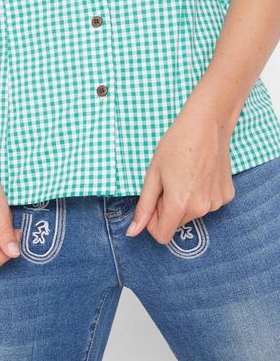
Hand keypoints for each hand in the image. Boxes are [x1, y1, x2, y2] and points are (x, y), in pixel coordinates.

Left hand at [126, 96, 235, 243]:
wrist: (207, 124)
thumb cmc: (175, 144)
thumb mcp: (153, 173)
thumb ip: (144, 206)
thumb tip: (133, 232)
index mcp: (179, 203)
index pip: (162, 236)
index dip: (153, 222)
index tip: (153, 201)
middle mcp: (202, 208)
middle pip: (177, 224)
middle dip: (167, 209)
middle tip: (168, 181)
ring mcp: (217, 203)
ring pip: (192, 214)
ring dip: (184, 201)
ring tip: (184, 174)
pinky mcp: (227, 195)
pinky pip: (207, 204)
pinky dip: (200, 194)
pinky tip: (199, 173)